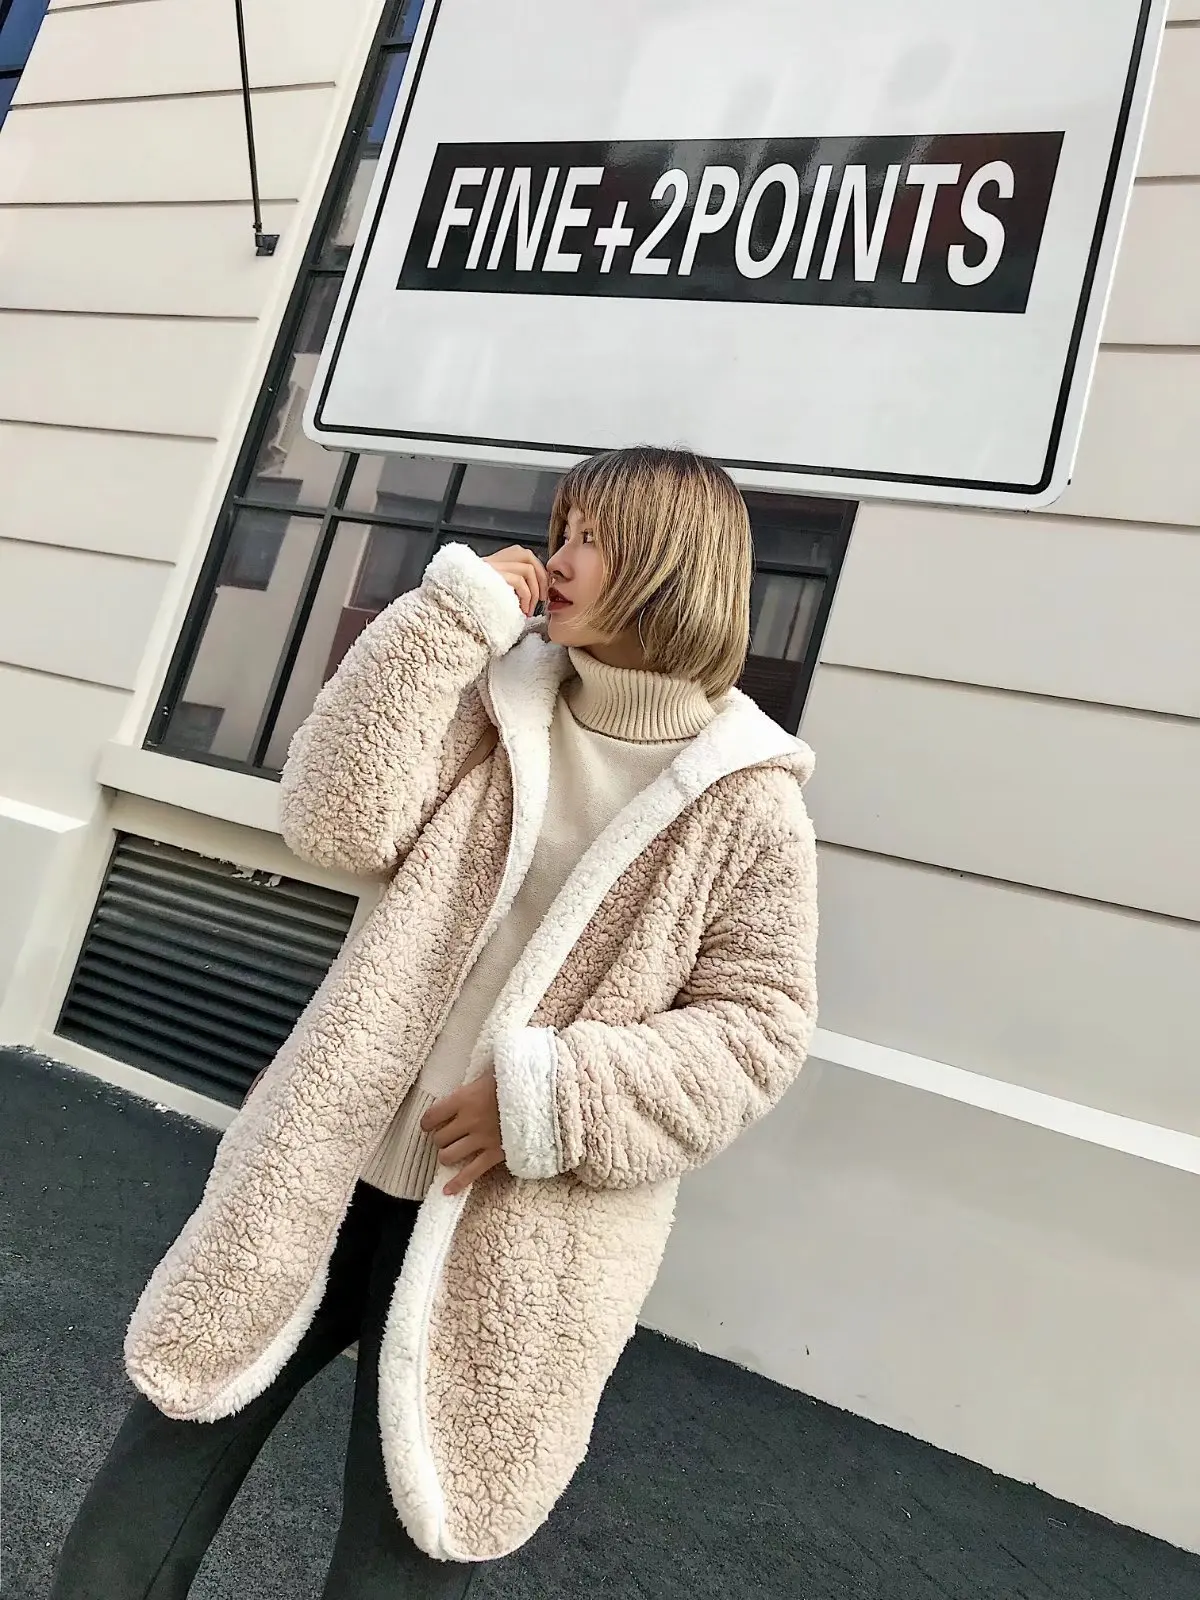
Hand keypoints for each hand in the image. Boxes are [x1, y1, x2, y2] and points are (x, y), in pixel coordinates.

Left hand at [420, 1072, 506, 1195]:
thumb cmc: (516, 1080)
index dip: (427, 1122)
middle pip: (440, 1137)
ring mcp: (481, 1139)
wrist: (542, 1096)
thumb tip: (465, 1079)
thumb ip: (474, 1081)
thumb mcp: (491, 1072)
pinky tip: (447, 1191)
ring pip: (448, 1156)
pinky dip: (457, 1183)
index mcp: (464, 1098)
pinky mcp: (495, 1154)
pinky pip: (471, 1173)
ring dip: (447, 1155)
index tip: (429, 1124)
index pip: (432, 1115)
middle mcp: (469, 1120)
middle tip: (448, 1135)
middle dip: (441, 1138)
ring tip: (452, 1151)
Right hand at [483, 545, 549, 617]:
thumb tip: (537, 589)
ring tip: (529, 609)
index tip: (542, 591)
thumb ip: (513, 582)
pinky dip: (527, 598)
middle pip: (530, 558)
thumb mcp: (497, 588)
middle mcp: (496, 558)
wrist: (457, 605)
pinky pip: (520, 582)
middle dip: (541, 579)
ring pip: (528, 570)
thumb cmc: (478, 602)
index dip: (539, 574)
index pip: (527, 556)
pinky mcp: (495, 576)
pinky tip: (522, 610)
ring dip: (534, 592)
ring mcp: (494, 566)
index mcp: (497, 558)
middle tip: (542, 599)